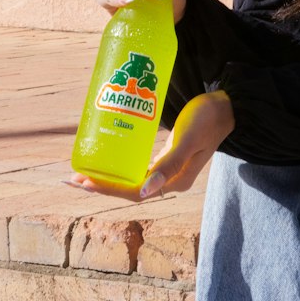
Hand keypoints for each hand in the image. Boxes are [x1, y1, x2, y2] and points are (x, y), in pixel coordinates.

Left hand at [67, 92, 235, 198]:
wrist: (227, 107)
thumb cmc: (208, 119)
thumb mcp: (188, 139)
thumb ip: (169, 163)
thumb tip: (144, 191)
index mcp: (175, 181)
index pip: (135, 193)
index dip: (107, 189)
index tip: (84, 182)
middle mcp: (169, 179)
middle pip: (128, 189)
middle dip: (100, 185)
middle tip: (72, 178)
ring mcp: (168, 169)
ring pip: (131, 179)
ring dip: (107, 176)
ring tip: (82, 172)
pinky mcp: (166, 156)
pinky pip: (137, 166)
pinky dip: (119, 165)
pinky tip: (107, 158)